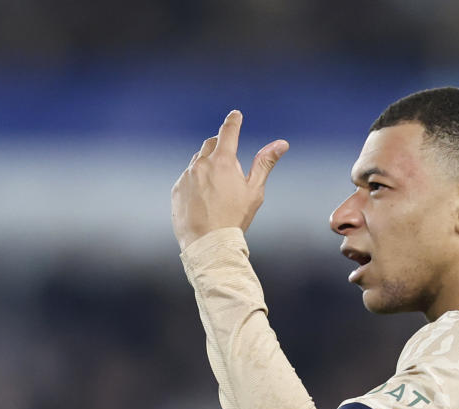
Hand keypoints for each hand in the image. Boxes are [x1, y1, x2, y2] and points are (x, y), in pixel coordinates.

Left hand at [171, 110, 288, 250]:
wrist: (208, 243)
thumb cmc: (234, 218)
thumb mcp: (254, 190)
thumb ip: (265, 163)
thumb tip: (281, 143)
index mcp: (223, 161)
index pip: (229, 131)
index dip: (233, 121)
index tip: (235, 115)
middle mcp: (201, 164)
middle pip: (211, 144)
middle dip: (220, 146)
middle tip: (229, 160)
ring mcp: (186, 176)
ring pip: (197, 161)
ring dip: (207, 165)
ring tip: (217, 187)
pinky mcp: (177, 189)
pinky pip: (187, 178)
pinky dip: (195, 182)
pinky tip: (204, 199)